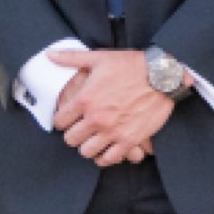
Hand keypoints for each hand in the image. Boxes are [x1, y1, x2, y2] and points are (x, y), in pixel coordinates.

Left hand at [49, 50, 175, 165]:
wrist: (163, 76)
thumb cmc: (132, 65)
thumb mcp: (100, 58)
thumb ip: (72, 58)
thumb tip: (50, 54)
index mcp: (85, 99)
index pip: (59, 121)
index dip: (62, 120)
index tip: (68, 118)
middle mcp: (96, 118)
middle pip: (70, 139)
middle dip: (73, 134)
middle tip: (80, 129)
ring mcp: (113, 131)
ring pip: (86, 152)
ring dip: (88, 146)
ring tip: (93, 139)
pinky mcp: (129, 140)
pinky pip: (108, 159)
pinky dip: (105, 157)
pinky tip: (106, 149)